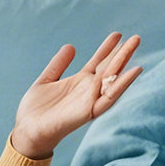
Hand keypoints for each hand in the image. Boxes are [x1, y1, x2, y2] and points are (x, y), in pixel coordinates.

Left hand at [11, 32, 143, 158]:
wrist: (27, 131)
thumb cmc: (36, 110)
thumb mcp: (46, 80)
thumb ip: (58, 65)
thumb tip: (70, 46)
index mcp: (80, 82)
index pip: (98, 62)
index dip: (107, 49)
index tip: (117, 34)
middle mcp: (88, 90)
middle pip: (110, 69)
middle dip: (122, 54)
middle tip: (136, 37)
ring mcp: (90, 100)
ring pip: (113, 81)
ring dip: (125, 64)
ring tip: (135, 48)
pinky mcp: (89, 111)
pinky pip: (109, 98)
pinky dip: (121, 85)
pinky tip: (133, 71)